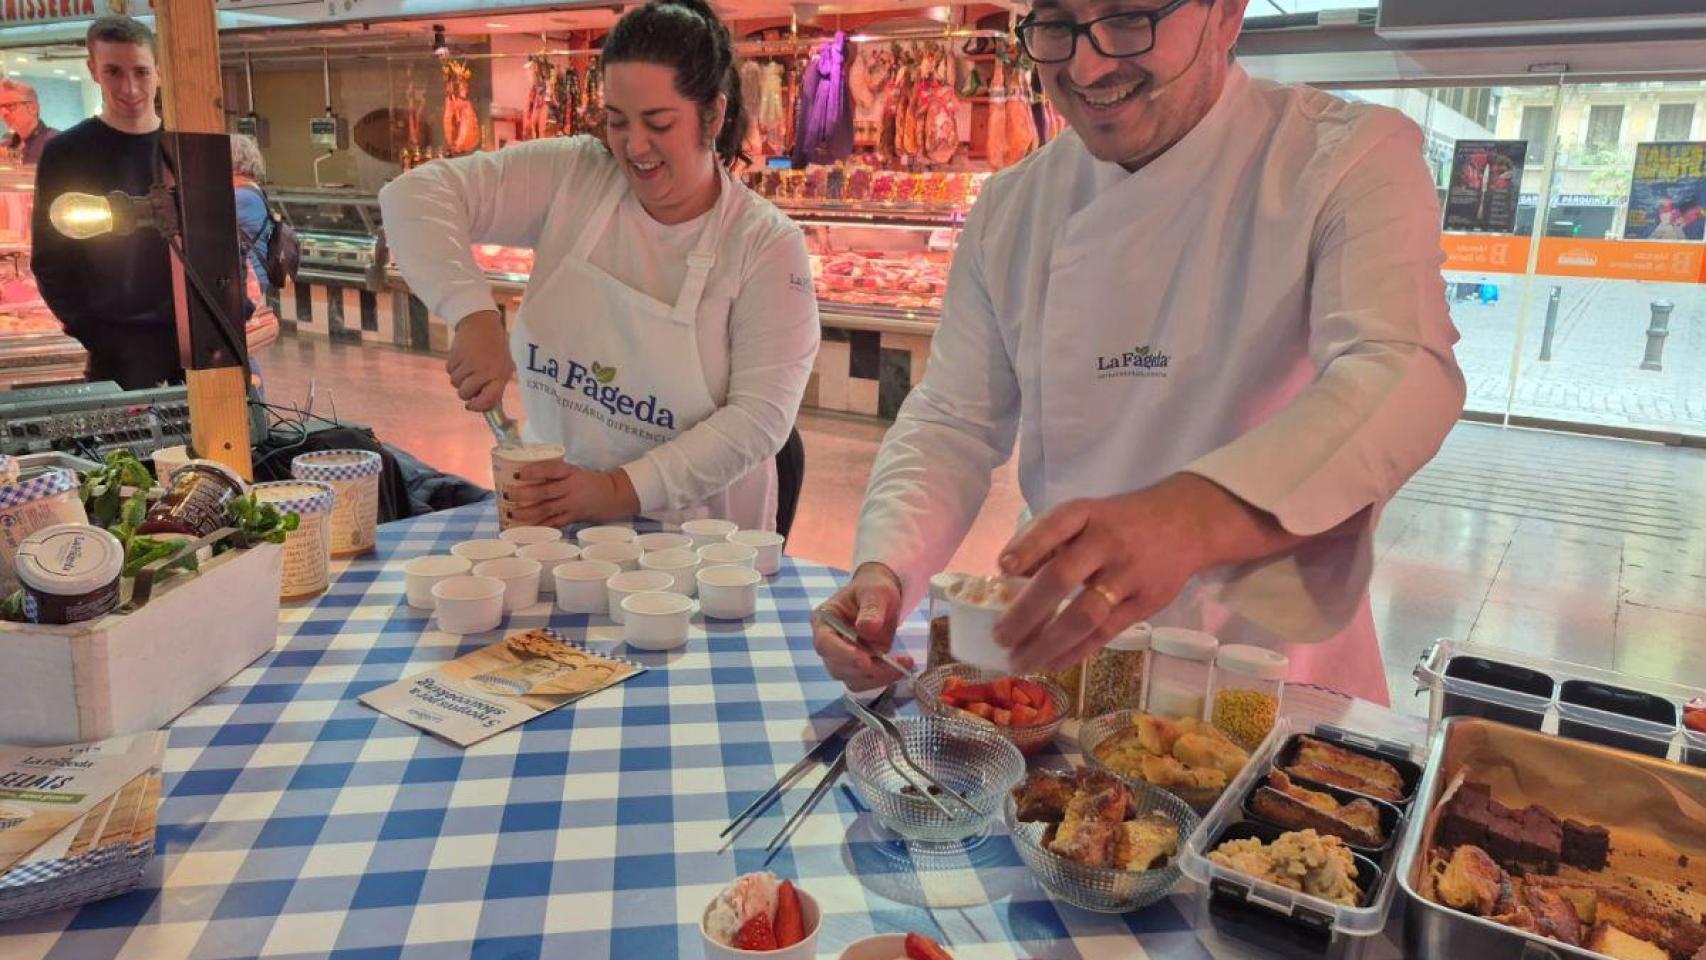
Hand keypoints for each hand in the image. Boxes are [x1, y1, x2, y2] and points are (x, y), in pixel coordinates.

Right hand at [446, 310, 513, 411]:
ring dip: (459, 379)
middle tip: (470, 382)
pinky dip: (453, 368)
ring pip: (455, 383)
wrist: (481, 323)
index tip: (471, 406)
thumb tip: (486, 407)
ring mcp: (469, 363)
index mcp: (500, 374)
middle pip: (465, 394)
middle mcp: (485, 370)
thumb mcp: (502, 367)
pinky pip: (449, 371)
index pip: (488, 400)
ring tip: (469, 366)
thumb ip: (495, 386)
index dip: (478, 407)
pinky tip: (462, 358)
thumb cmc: (494, 349)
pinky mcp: (456, 355)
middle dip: (465, 391)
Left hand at [502, 460, 641, 526]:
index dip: (534, 471)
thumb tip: (523, 474)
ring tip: (512, 512)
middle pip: (545, 492)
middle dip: (524, 494)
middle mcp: (571, 488)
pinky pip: (554, 523)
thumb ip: (553, 473)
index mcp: (570, 473)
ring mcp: (572, 504)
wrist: (614, 495)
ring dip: (527, 512)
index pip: (551, 469)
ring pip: (546, 509)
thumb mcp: (574, 471)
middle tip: (507, 494)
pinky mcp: (573, 517)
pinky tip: (526, 527)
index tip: (519, 474)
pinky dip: (539, 526)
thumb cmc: (588, 481)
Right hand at [811, 563, 913, 689]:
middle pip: (837, 666)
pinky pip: (867, 680)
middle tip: (894, 664)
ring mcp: (843, 657)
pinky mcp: (859, 667)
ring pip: (852, 679)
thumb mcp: (875, 591)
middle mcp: (829, 643)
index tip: (864, 660)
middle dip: (865, 670)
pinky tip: (902, 667)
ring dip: (877, 677)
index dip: (842, 654)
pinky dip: (884, 678)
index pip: (825, 643)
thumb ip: (871, 608)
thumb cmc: (873, 588)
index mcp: (824, 620)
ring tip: (903, 664)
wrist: (881, 596)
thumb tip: (867, 629)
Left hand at [992, 474, 1251, 672]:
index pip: (1054, 526)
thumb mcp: (1086, 515)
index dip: (1027, 547)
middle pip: (1061, 578)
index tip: (1003, 569)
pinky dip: (1075, 651)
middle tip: (1000, 636)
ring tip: (1020, 660)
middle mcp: (1107, 542)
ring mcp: (1128, 574)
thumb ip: (1048, 539)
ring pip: (1084, 615)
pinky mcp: (1145, 602)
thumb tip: (1007, 576)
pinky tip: (1051, 662)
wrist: (1186, 524)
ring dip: (1047, 642)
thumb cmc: (1119, 522)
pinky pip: (1105, 633)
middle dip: (1026, 612)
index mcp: (1087, 514)